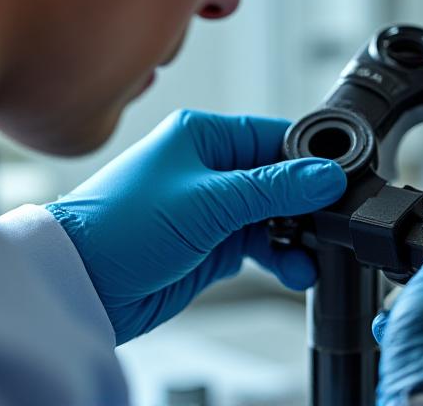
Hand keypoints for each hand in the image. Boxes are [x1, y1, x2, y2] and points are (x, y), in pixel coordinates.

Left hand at [47, 110, 345, 343]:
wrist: (82, 285)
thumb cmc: (121, 228)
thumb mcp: (208, 202)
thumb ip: (273, 188)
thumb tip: (326, 175)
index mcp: (204, 138)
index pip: (274, 137)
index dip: (309, 159)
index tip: (340, 180)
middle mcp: (211, 169)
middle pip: (280, 179)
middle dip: (306, 204)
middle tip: (329, 224)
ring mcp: (214, 209)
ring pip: (274, 216)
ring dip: (296, 236)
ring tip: (311, 256)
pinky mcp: (213, 245)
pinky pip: (261, 245)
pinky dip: (281, 257)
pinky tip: (294, 270)